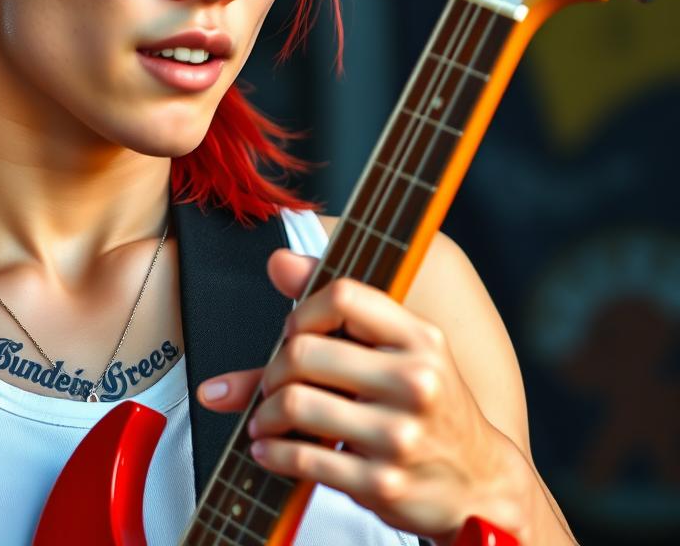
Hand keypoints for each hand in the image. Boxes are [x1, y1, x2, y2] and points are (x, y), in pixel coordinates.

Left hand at [197, 248, 524, 543]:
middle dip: (275, 369)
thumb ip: (338, 306)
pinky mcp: (382, 483)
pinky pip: (302, 458)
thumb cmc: (428, 405)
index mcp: (420, 339)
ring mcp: (400, 436)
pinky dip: (274, 453)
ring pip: (295, 404)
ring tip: (265, 420)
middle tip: (274, 384)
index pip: (342, 296)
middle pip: (305, 352)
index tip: (294, 333)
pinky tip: (271, 450)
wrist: (480, 484)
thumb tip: (278, 261)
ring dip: (265, 414)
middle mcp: (416, 382)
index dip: (303, 311)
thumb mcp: (403, 348)